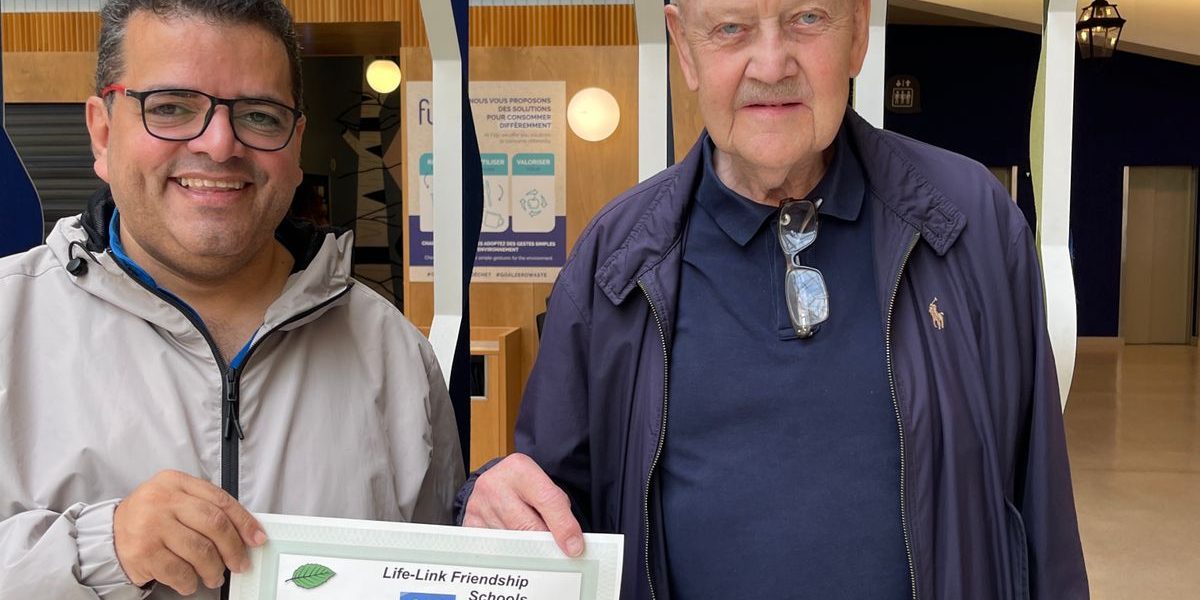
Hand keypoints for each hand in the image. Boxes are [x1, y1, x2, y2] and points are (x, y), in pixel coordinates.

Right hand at [113, 470, 266, 594]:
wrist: (107, 534)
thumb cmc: (151, 517)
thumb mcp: (176, 499)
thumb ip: (207, 508)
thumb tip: (246, 533)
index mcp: (175, 481)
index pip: (221, 500)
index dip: (244, 522)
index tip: (257, 539)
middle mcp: (163, 500)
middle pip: (214, 524)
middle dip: (233, 548)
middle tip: (239, 563)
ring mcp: (151, 525)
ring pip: (200, 551)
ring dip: (213, 569)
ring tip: (214, 576)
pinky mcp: (142, 552)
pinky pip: (179, 571)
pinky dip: (190, 581)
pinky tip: (190, 581)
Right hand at [463, 453, 584, 556]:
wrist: (494, 482)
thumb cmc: (524, 487)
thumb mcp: (543, 486)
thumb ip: (558, 509)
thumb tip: (570, 543)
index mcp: (519, 469)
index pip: (548, 501)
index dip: (564, 527)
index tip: (574, 547)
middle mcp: (495, 484)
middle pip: (526, 526)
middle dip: (544, 543)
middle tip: (555, 551)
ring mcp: (479, 505)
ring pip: (511, 541)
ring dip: (526, 547)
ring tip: (531, 539)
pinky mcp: (470, 524)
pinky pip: (494, 548)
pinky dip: (509, 550)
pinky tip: (514, 543)